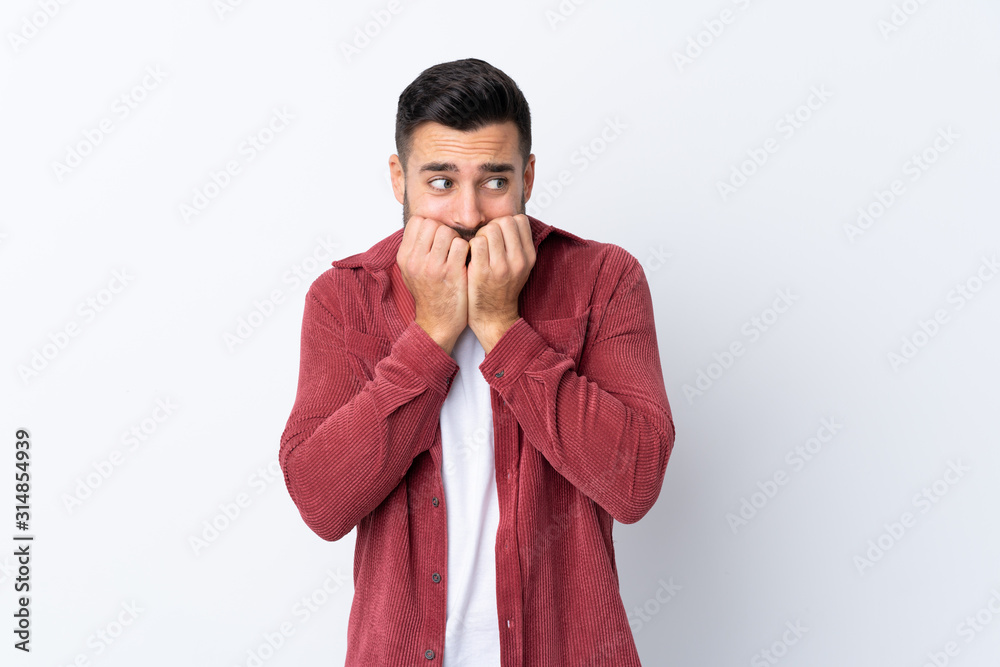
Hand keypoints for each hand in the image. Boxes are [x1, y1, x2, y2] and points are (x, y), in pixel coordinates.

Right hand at [396, 216, 469, 353]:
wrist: (437, 324)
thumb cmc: (429, 294)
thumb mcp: (412, 271)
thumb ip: (415, 248)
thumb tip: (426, 224)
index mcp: (404, 257)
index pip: (417, 221)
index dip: (431, 226)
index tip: (438, 240)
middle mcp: (415, 261)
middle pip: (432, 223)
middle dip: (445, 231)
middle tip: (450, 247)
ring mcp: (433, 267)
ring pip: (447, 231)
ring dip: (457, 239)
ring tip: (457, 254)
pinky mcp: (452, 274)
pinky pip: (462, 245)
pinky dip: (467, 250)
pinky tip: (466, 261)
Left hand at [467, 214, 535, 353]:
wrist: (494, 316)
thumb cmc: (503, 289)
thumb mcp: (520, 266)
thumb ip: (517, 244)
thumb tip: (507, 219)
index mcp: (529, 256)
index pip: (520, 220)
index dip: (506, 222)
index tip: (500, 235)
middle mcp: (518, 261)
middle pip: (504, 221)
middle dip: (492, 226)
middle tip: (487, 241)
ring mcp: (500, 267)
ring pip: (489, 229)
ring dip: (480, 235)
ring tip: (479, 249)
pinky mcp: (482, 272)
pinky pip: (476, 242)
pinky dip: (471, 246)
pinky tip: (471, 257)